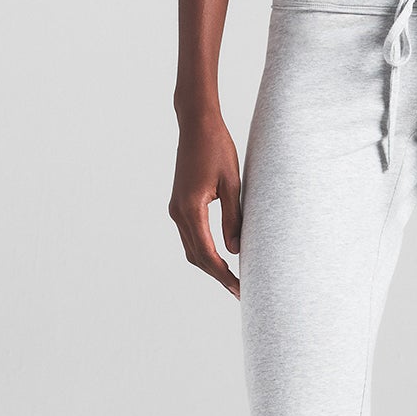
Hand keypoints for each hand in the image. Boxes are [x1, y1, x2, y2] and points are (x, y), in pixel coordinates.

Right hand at [169, 112, 242, 297]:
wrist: (196, 124)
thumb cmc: (217, 148)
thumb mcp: (232, 183)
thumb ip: (233, 218)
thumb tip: (236, 250)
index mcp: (191, 209)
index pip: (207, 254)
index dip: (223, 275)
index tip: (240, 289)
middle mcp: (178, 212)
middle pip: (196, 256)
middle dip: (217, 276)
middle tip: (240, 291)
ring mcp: (176, 208)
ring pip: (191, 248)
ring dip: (209, 265)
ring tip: (232, 278)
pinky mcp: (179, 203)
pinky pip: (190, 235)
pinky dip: (204, 250)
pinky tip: (221, 256)